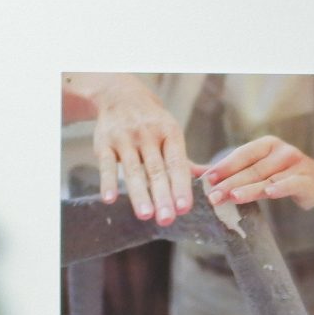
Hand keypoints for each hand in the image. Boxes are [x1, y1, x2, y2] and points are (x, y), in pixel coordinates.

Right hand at [84, 75, 192, 224]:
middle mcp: (148, 134)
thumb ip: (184, 161)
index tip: (184, 208)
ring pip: (133, 170)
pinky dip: (108, 181)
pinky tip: (109, 199)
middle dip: (162, 196)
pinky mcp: (104, 142)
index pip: (177, 164)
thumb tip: (209, 180)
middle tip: (167, 219)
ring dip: (139, 193)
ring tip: (145, 215)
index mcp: (170, 133)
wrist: (120, 96)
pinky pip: (107, 164)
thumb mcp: (171, 133)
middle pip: (156, 170)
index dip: (181, 186)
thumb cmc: (152, 123)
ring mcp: (125, 138)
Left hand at [201, 136, 313, 209]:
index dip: (224, 167)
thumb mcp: (259, 170)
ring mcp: (296, 165)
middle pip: (252, 169)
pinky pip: (292, 184)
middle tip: (213, 196)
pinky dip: (281, 188)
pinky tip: (269, 192)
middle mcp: (282, 151)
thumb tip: (193, 173)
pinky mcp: (307, 180)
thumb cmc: (283, 176)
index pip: (241, 155)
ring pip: (268, 179)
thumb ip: (231, 171)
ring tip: (232, 197)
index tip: (206, 179)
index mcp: (267, 144)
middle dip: (230, 183)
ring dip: (249, 188)